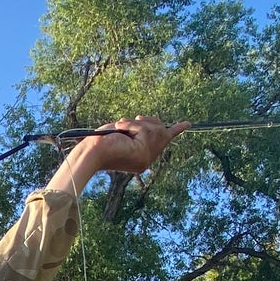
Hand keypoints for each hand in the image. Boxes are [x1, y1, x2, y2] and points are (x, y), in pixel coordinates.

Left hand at [51, 115, 187, 194]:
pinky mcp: (144, 151)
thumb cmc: (101, 142)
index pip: (162, 140)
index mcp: (141, 157)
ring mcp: (147, 157)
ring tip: (119, 132)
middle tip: (123, 126)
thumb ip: (137, 128)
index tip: (187, 123)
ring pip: (153, 127)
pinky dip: (130, 126)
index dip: (175, 129)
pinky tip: (120, 133)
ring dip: (133, 124)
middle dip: (144, 122)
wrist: (91, 152)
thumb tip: (146, 121)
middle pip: (159, 129)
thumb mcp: (122, 131)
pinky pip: (143, 128)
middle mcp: (147, 159)